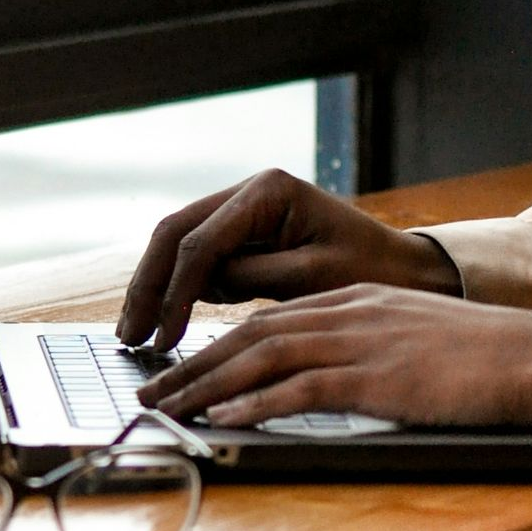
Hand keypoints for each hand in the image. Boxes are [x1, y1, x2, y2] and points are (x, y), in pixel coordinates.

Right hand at [117, 169, 462, 349]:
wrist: (401, 268)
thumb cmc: (368, 270)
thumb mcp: (312, 277)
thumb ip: (253, 276)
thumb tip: (198, 286)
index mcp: (268, 191)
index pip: (201, 242)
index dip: (174, 292)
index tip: (162, 339)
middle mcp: (248, 191)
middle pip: (175, 234)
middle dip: (149, 286)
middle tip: (129, 338)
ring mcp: (243, 210)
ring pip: (178, 244)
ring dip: (155, 287)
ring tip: (135, 337)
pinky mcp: (243, 234)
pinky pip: (198, 258)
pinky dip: (178, 289)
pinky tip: (163, 323)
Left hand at [136, 290, 531, 428]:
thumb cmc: (491, 358)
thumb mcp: (423, 342)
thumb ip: (377, 352)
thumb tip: (337, 384)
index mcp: (365, 301)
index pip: (277, 318)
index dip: (224, 344)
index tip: (188, 367)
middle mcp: (355, 311)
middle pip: (256, 332)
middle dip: (197, 361)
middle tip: (154, 387)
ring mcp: (364, 341)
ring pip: (263, 356)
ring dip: (206, 383)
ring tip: (166, 406)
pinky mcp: (376, 376)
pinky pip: (298, 387)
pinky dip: (252, 402)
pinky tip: (221, 417)